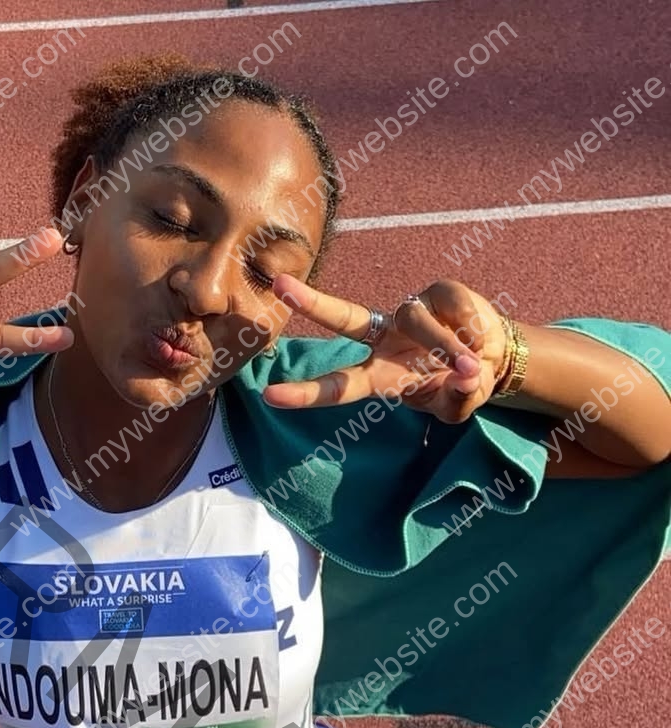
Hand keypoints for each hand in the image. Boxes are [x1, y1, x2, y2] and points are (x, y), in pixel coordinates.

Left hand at [263, 276, 510, 423]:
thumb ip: (457, 400)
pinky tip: (479, 341)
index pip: (338, 386)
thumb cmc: (460, 386)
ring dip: (447, 347)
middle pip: (345, 319)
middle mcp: (384, 339)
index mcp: (379, 376)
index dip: (306, 393)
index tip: (269, 396)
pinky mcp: (439, 292)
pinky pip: (453, 309)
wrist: (492, 358)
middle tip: (279, 286)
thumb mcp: (458, 407)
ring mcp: (410, 313)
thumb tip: (463, 376)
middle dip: (312, 303)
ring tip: (470, 365)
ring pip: (419, 323)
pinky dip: (471, 330)